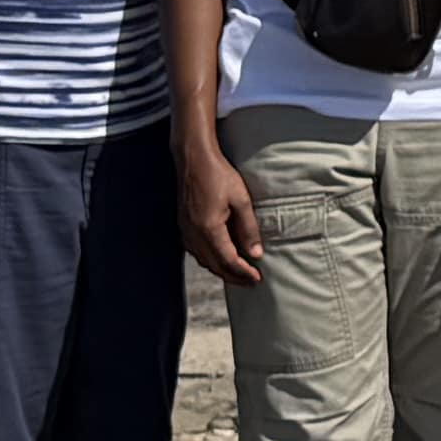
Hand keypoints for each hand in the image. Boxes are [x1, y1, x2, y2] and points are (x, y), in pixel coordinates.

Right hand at [176, 129, 265, 286]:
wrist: (194, 158)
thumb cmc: (218, 175)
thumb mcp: (240, 200)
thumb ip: (248, 229)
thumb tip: (256, 254)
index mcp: (209, 229)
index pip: (228, 261)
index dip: (243, 273)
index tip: (257, 279)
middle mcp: (194, 234)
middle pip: (214, 266)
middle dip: (233, 276)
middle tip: (250, 282)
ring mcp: (186, 230)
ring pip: (203, 260)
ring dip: (221, 269)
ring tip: (238, 273)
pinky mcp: (183, 224)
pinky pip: (196, 251)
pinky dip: (210, 259)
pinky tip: (219, 256)